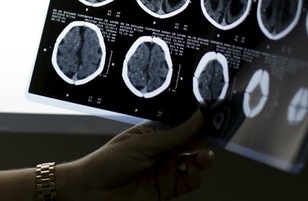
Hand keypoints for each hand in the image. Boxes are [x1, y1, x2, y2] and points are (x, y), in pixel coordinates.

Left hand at [56, 112, 213, 200]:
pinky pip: (186, 183)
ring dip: (202, 160)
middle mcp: (160, 151)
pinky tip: (194, 172)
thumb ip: (173, 135)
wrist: (93, 190)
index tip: (212, 119)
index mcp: (153, 134)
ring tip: (205, 158)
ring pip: (191, 164)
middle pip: (189, 145)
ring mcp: (164, 171)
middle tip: (214, 140)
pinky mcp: (165, 190)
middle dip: (203, 142)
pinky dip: (194, 178)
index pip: (180, 126)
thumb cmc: (109, 161)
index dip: (195, 123)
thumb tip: (197, 117)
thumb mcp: (143, 144)